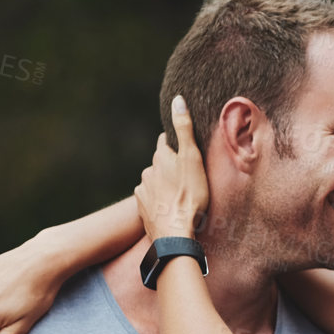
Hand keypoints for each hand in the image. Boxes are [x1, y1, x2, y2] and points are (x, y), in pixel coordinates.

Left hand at [135, 94, 208, 241]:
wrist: (175, 234)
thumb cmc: (189, 196)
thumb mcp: (192, 158)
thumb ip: (184, 129)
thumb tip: (177, 99)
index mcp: (160, 157)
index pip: (166, 141)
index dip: (176, 144)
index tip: (184, 149)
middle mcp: (148, 171)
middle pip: (159, 163)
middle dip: (170, 166)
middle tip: (186, 176)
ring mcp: (143, 191)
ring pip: (154, 181)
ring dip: (164, 184)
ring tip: (179, 195)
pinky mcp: (141, 209)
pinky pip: (150, 199)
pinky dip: (158, 201)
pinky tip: (169, 208)